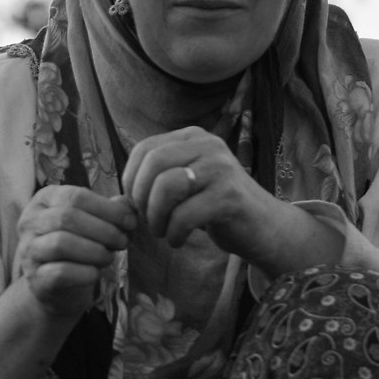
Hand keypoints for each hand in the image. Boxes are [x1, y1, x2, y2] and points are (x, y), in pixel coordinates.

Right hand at [14, 184, 133, 320]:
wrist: (57, 288)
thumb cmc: (78, 248)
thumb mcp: (93, 223)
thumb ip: (110, 211)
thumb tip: (130, 205)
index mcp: (44, 200)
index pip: (76, 196)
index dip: (108, 209)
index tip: (130, 222)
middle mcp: (30, 222)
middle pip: (67, 217)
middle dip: (104, 230)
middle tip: (122, 242)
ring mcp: (29, 251)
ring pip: (61, 243)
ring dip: (95, 251)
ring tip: (109, 257)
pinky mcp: (35, 279)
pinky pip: (59, 273)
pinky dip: (84, 273)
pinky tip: (96, 273)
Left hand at [117, 128, 340, 275]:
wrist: (262, 227)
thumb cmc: (214, 207)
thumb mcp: (184, 185)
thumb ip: (155, 181)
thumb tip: (116, 199)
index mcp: (193, 137)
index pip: (144, 149)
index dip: (131, 180)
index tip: (136, 204)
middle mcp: (208, 145)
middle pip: (153, 164)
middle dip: (141, 199)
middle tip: (148, 221)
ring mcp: (221, 169)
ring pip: (166, 186)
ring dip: (156, 217)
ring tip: (163, 231)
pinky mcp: (229, 197)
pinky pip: (185, 215)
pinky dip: (174, 233)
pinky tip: (179, 240)